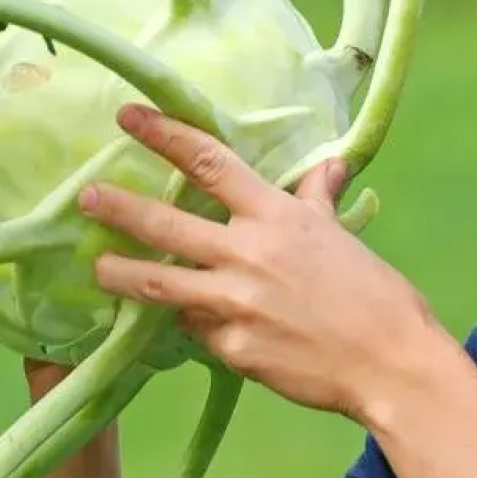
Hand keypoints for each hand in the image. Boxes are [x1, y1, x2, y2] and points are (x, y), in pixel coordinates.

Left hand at [77, 103, 447, 424]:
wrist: (390, 362)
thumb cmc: (375, 294)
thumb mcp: (341, 236)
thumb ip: (319, 197)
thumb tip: (329, 163)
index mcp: (276, 216)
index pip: (209, 162)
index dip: (164, 134)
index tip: (127, 115)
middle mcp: (248, 253)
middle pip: (165, 224)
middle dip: (118, 209)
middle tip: (86, 198)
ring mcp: (236, 304)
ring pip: (159, 284)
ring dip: (121, 274)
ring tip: (97, 269)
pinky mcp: (233, 349)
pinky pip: (199, 332)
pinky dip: (196, 324)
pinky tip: (194, 324)